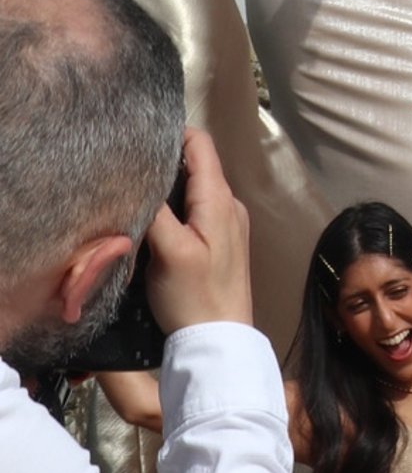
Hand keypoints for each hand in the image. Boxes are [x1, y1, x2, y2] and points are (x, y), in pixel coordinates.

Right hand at [145, 129, 252, 332]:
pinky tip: (148, 217)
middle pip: (194, 164)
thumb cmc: (196, 295)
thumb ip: (157, 210)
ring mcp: (224, 223)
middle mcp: (227, 204)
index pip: (199, 145)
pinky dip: (171, 207)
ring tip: (130, 188)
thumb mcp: (171, 250)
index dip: (170, 134)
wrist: (219, 339)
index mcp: (219, 198)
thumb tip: (139, 175)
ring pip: (190, 188)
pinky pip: (192, 210)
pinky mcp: (216, 241)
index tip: (136, 137)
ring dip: (164, 185)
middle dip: (161, 160)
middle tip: (123, 165)